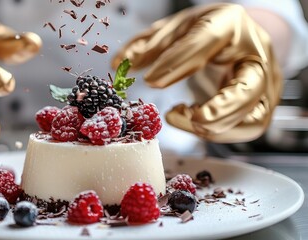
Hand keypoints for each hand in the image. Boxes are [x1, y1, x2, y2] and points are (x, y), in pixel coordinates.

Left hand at [112, 3, 281, 142]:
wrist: (238, 38)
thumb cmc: (205, 32)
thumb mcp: (176, 29)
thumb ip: (149, 46)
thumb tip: (118, 65)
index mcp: (231, 24)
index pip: (208, 41)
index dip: (177, 62)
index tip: (150, 81)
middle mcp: (256, 55)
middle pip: (247, 90)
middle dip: (212, 111)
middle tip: (174, 115)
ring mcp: (266, 84)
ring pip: (251, 119)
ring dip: (212, 129)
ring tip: (177, 117)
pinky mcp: (263, 105)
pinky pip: (246, 129)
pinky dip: (217, 133)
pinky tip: (191, 119)